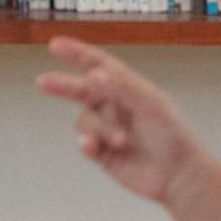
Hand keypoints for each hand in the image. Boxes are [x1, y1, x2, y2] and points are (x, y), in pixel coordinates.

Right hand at [37, 37, 203, 205]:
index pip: (98, 65)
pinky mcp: (101, 153)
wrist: (178, 175)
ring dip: (100, 128)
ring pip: (84, 120)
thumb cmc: (171, 135)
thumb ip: (121, 87)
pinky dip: (88, 144)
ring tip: (123, 141)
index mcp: (127, 88)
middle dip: (62, 85)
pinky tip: (95, 147)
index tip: (55, 45)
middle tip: (42, 82)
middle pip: (80, 90)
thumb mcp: (150, 104)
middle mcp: (114, 106)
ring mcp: (106, 129)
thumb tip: (92, 73)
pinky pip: (84, 143)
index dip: (77, 54)